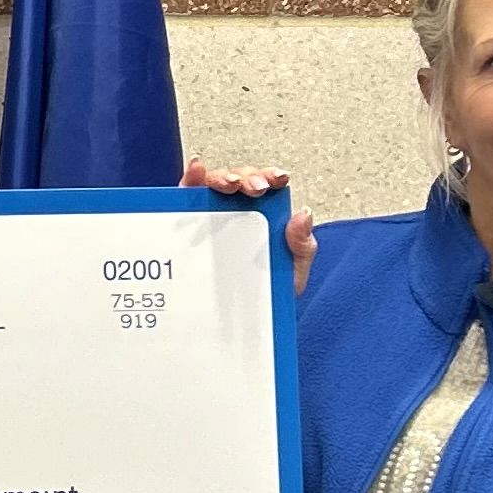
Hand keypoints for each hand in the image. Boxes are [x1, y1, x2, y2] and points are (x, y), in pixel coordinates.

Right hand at [184, 156, 316, 297]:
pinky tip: (197, 170)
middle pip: (241, 179)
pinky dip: (192, 177)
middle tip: (254, 187)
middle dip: (248, 176)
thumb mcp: (292, 273)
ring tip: (229, 185)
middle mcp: (240, 210)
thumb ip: (302, 246)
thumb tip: (303, 215)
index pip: (268, 186)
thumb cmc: (264, 294)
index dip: (271, 176)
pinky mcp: (191, 223)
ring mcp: (214, 214)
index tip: (277, 179)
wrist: (238, 322)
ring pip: (216, 182)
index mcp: (266, 216)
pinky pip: (188, 195)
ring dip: (223, 176)